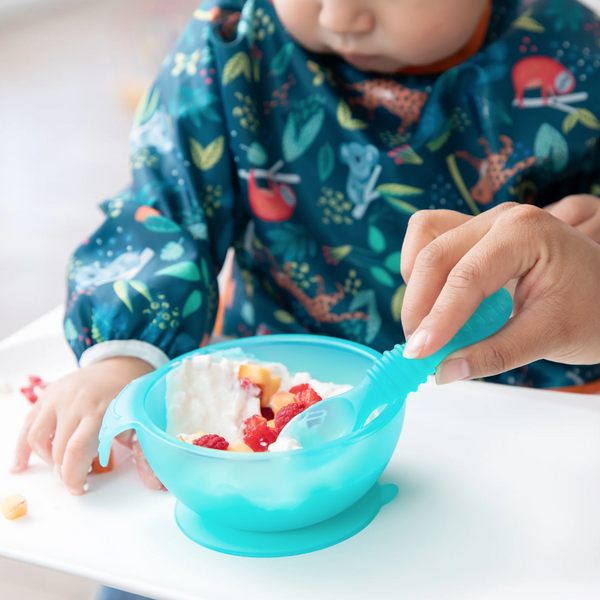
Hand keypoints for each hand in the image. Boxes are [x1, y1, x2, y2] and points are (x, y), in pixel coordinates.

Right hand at [11, 357, 153, 494]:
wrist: (122, 363)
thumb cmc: (132, 395)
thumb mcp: (142, 421)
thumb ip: (145, 453)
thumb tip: (154, 484)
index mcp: (102, 410)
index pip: (78, 449)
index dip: (74, 475)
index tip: (79, 488)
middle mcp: (76, 403)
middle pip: (58, 448)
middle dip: (64, 470)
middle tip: (76, 479)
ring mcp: (59, 397)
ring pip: (38, 438)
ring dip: (46, 459)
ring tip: (61, 466)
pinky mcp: (48, 395)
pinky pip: (28, 424)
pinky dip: (22, 447)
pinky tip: (21, 466)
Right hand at [400, 203, 599, 383]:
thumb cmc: (594, 309)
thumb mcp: (550, 336)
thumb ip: (494, 353)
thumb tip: (444, 371)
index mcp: (525, 232)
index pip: (466, 277)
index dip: (438, 319)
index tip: (420, 354)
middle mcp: (500, 217)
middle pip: (435, 255)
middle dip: (419, 305)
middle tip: (420, 348)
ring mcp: (486, 221)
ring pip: (424, 238)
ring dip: (416, 283)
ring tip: (427, 323)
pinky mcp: (476, 233)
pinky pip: (431, 239)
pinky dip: (421, 270)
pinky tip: (436, 302)